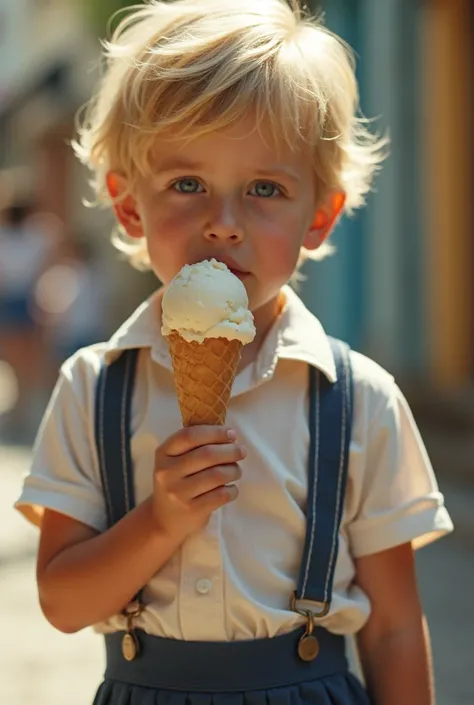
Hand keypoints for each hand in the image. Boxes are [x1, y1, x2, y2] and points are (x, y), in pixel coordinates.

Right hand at [152, 426, 245, 540]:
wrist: (164, 520)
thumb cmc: (176, 482)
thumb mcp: (175, 461)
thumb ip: (194, 445)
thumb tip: (228, 433)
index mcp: (163, 454)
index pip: (189, 435)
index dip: (215, 432)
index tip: (232, 434)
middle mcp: (167, 472)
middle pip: (207, 454)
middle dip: (230, 451)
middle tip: (241, 451)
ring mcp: (179, 493)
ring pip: (217, 475)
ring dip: (234, 470)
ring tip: (236, 470)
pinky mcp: (193, 510)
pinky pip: (222, 495)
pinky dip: (232, 490)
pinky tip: (231, 488)